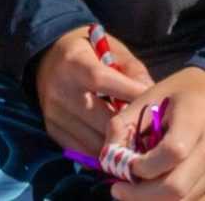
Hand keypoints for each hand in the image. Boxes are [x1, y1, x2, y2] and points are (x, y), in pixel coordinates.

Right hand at [33, 25, 152, 156]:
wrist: (48, 57)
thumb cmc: (89, 52)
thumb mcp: (112, 50)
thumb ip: (133, 71)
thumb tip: (153, 96)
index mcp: (75, 64)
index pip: (103, 81)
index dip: (131, 94)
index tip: (156, 104)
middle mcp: (60, 89)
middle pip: (101, 118)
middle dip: (129, 127)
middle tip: (151, 133)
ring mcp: (54, 112)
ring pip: (93, 140)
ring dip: (117, 144)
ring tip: (136, 143)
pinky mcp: (52, 128)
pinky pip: (80, 150)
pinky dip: (101, 153)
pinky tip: (114, 146)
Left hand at [111, 67, 204, 200]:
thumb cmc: (182, 91)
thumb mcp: (149, 95)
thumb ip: (123, 124)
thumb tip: (107, 158)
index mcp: (195, 118)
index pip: (171, 153)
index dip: (142, 166)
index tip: (124, 166)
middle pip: (178, 188)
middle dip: (142, 196)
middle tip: (119, 191)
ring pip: (185, 199)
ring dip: (154, 200)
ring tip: (133, 190)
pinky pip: (194, 195)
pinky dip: (170, 197)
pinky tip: (155, 185)